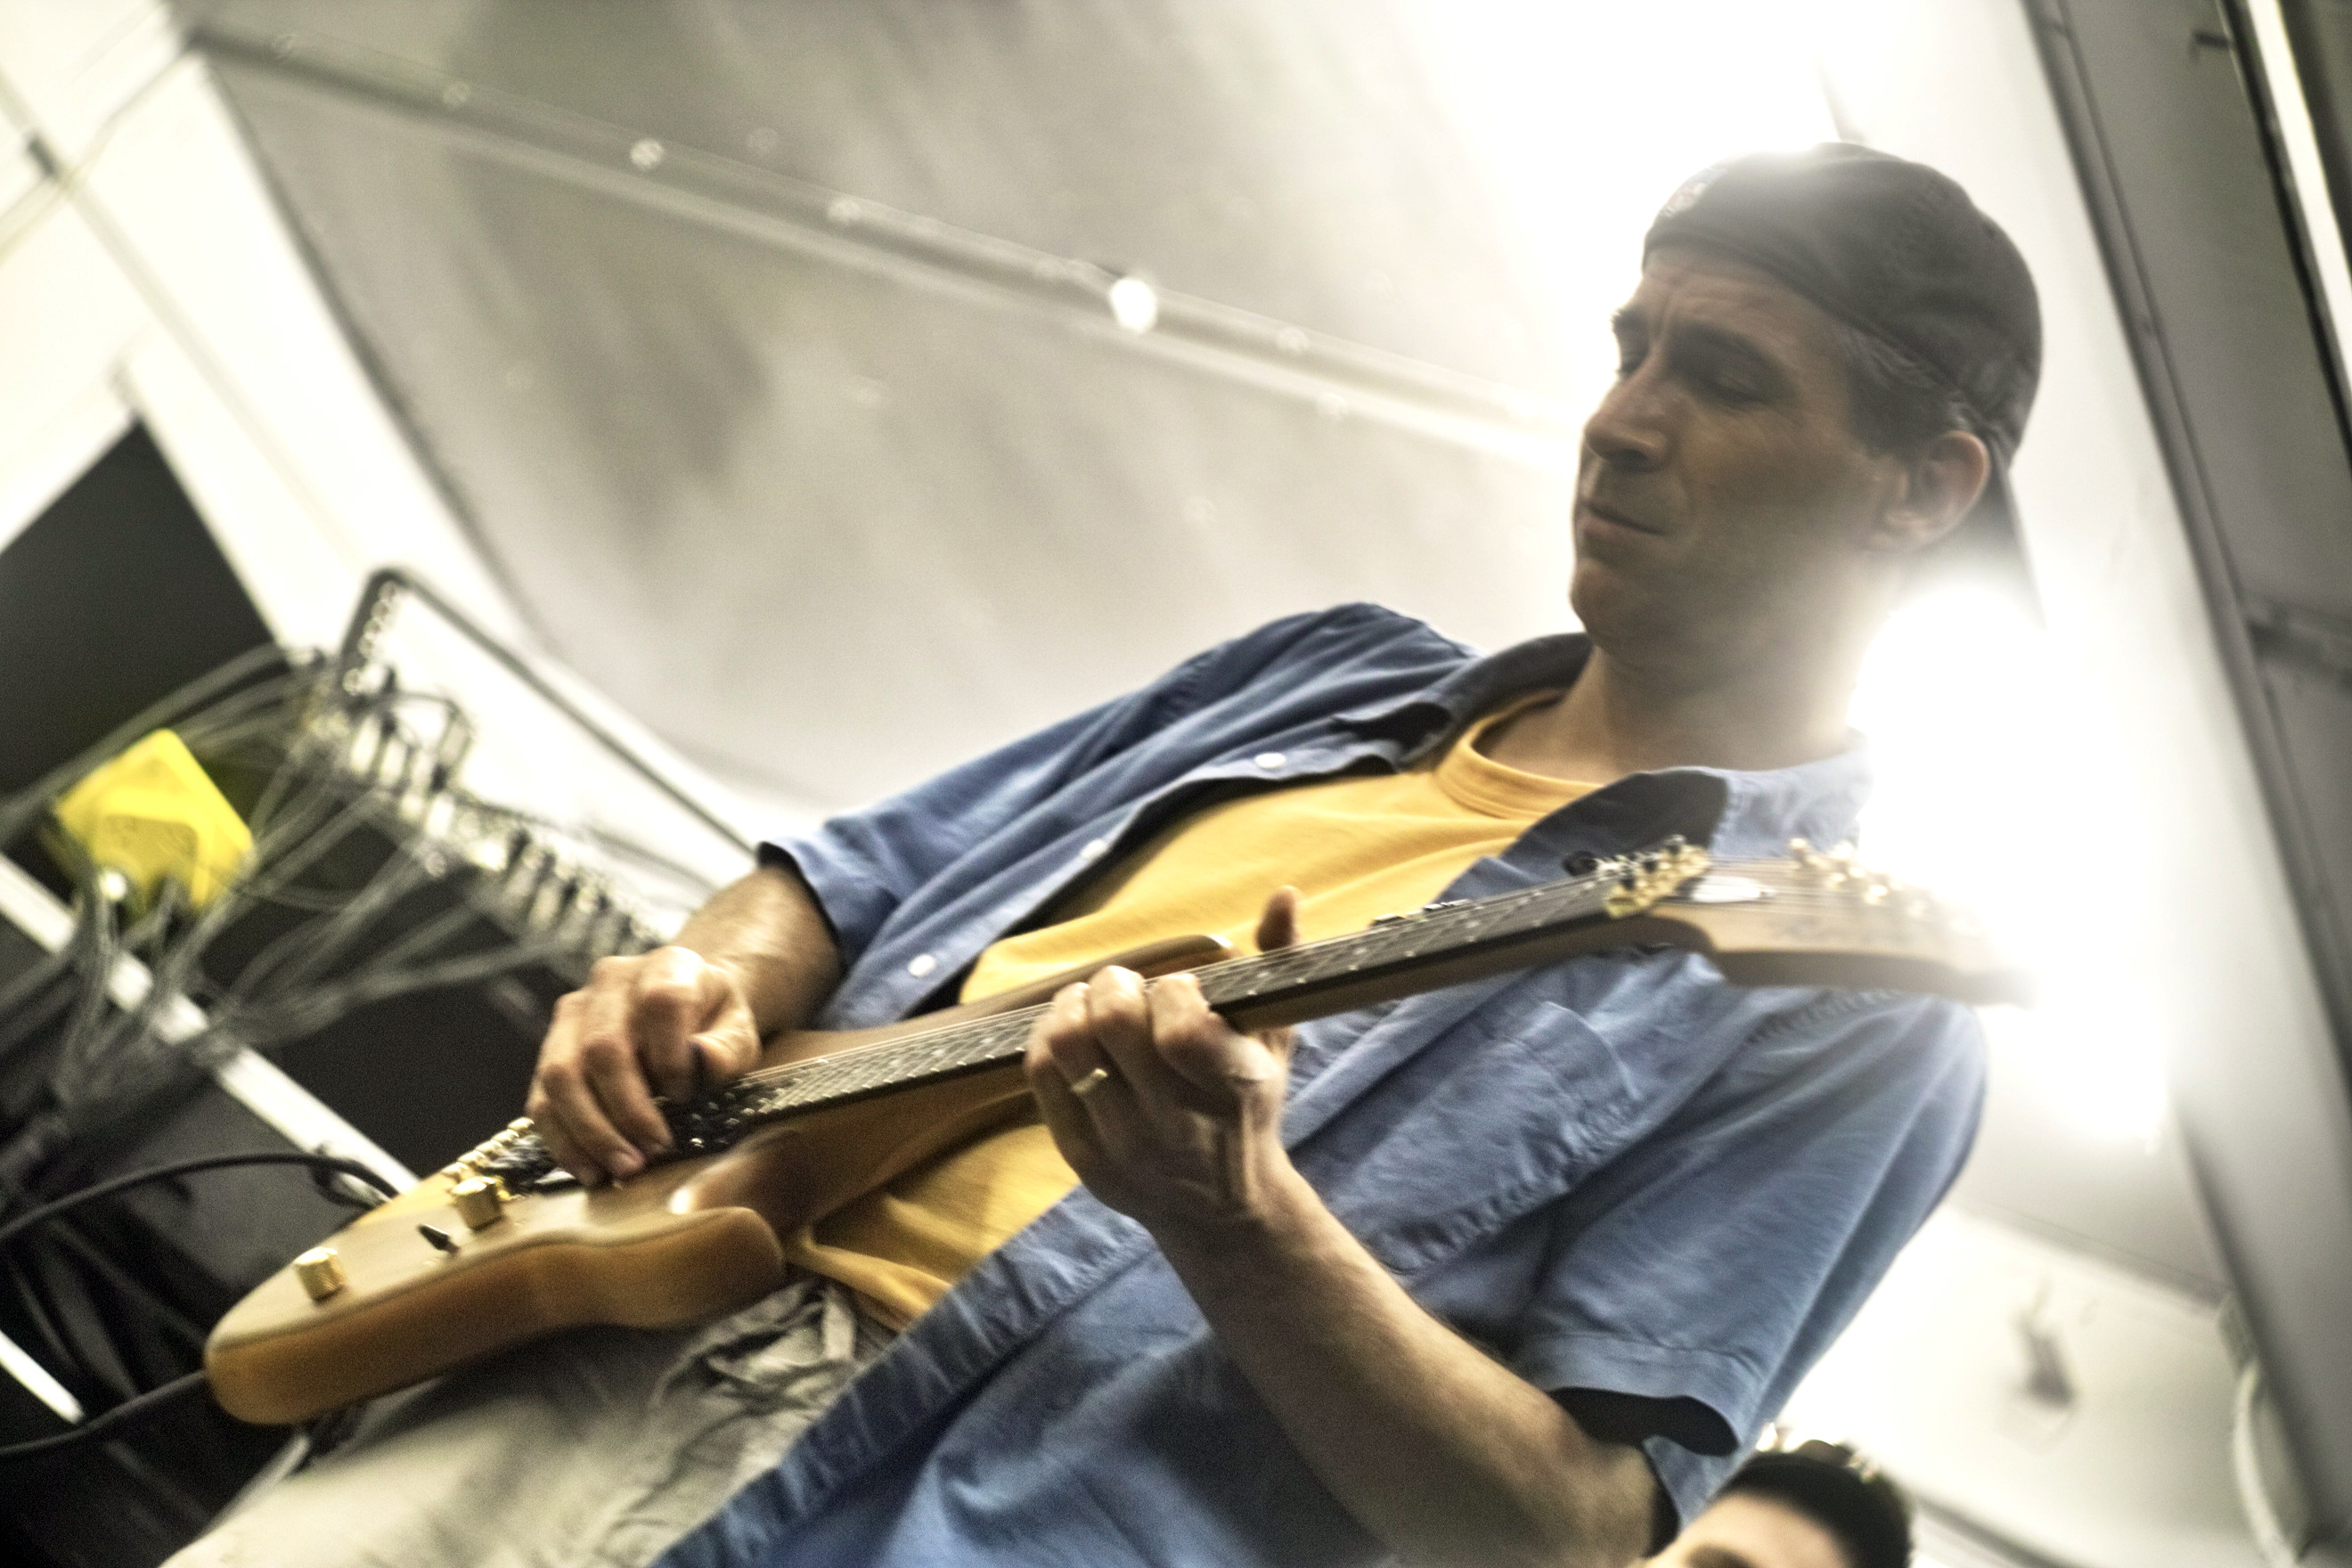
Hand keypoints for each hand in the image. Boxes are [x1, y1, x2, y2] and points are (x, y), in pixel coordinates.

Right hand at [525, 947, 762, 1182]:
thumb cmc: (712, 1023)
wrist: (680, 1006)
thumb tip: (701, 1062)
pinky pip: (541, 1097)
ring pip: (561, 1074)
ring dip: (590, 1131)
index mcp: (667, 966)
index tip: (686, 1098)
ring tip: (622, 1169)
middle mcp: (611, 982)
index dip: (671, 1056)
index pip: (661, 1002)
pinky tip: (589, 1168)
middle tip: (650, 1154)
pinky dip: (562, 1139)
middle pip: (603, 1048)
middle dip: (626, 1111)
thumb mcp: (738, 1030)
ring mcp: (574, 1013)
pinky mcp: (551, 1047)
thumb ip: (727, 1047)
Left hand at [1024, 889, 1302, 1238]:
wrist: (1224, 1211)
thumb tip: (1284, 895)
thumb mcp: (1276, 1041)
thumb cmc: (1249, 1106)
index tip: (1181, 990)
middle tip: (1124, 985)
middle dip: (1113, 984)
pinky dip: (1047, 1039)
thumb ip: (1279, 964)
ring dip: (1073, 1006)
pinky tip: (1072, 1033)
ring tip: (1092, 1003)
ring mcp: (1124, 1143)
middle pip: (1112, 1025)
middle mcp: (1175, 1123)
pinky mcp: (1083, 1158)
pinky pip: (1041, 1078)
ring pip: (1067, 1048)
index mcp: (1231, 1089)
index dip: (1174, 990)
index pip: (1180, 1028)